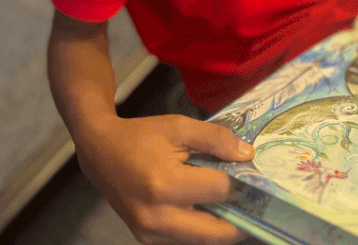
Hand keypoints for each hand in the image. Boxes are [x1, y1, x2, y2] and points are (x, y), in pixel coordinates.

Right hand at [75, 113, 253, 244]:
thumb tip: (247, 155)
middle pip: (216, 232)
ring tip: (234, 205)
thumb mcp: (179, 126)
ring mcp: (150, 234)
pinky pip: (185, 241)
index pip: (219, 190)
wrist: (100, 152)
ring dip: (222, 227)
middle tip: (255, 201)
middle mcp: (157, 217)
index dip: (238, 179)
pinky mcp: (146, 239)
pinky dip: (202, 229)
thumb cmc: (142, 136)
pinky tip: (209, 209)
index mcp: (164, 184)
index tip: (248, 170)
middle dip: (240, 218)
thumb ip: (215, 139)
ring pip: (202, 242)